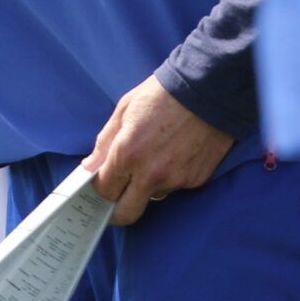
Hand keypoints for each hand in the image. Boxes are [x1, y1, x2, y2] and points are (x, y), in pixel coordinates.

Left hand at [82, 75, 234, 225]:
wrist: (209, 87)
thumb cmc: (163, 94)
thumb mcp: (125, 108)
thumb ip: (105, 142)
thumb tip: (90, 167)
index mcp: (128, 154)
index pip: (104, 191)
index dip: (100, 189)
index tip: (102, 185)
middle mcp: (151, 174)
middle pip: (127, 213)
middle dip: (117, 209)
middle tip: (118, 195)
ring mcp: (176, 180)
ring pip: (153, 196)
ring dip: (149, 185)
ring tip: (157, 156)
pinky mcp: (196, 180)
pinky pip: (176, 185)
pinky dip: (172, 175)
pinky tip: (177, 151)